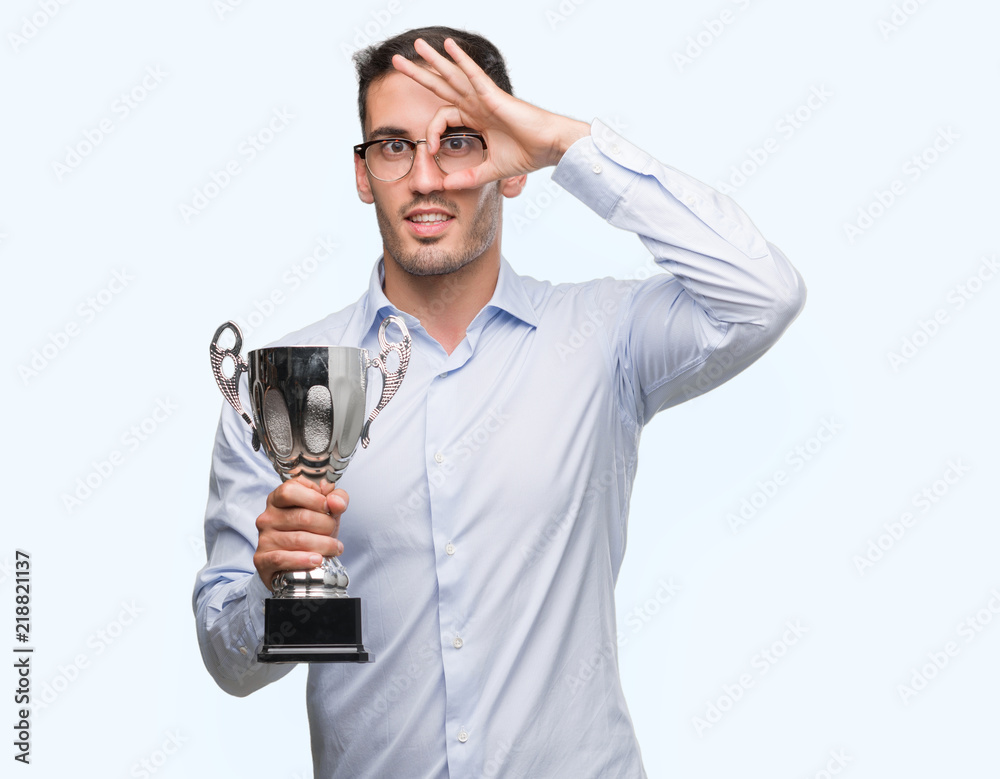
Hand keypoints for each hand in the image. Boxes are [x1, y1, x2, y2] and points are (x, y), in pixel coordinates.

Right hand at [253, 477, 347, 591]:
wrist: (299, 564)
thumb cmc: (312, 531)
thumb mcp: (327, 511)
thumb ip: (337, 498)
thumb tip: (336, 502)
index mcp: (278, 499)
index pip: (290, 490)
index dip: (314, 498)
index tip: (329, 508)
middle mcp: (268, 517)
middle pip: (301, 516)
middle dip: (326, 525)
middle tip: (333, 531)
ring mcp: (264, 539)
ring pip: (298, 539)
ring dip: (323, 545)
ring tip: (334, 548)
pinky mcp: (263, 560)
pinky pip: (282, 559)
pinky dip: (303, 560)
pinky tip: (317, 560)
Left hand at [391, 37, 589, 188]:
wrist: (549, 148)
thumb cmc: (528, 154)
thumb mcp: (491, 171)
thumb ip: (468, 177)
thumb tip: (445, 187)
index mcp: (476, 119)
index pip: (443, 117)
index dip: (432, 132)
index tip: (432, 150)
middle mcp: (477, 104)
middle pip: (441, 85)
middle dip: (418, 74)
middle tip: (396, 62)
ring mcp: (484, 97)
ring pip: (453, 75)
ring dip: (434, 60)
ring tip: (416, 45)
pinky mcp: (493, 95)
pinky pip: (473, 74)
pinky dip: (461, 60)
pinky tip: (449, 45)